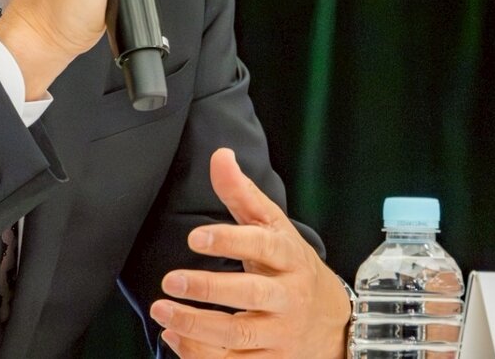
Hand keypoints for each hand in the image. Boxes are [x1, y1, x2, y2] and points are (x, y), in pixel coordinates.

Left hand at [151, 148, 350, 357]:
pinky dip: (201, 354)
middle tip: (170, 281)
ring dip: (197, 327)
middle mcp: (288, 297)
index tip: (195, 237)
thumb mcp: (273, 227)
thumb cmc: (291, 266)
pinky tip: (174, 336)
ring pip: (239, 334)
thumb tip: (220, 155)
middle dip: (209, 289)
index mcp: (290, 257)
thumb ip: (242, 194)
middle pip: (251, 294)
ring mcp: (281, 334)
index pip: (263, 246)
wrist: (331, 321)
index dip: (230, 240)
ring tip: (162, 311)